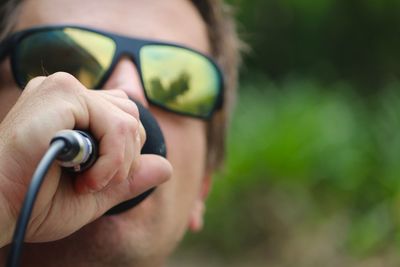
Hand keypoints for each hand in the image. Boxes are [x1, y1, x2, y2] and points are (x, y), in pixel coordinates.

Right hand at [0, 72, 171, 246]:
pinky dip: (113, 158)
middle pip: (131, 115)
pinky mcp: (62, 93)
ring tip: (90, 182)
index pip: (124, 118)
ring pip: (128, 118)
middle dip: (126, 158)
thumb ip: (129, 178)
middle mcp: (68, 94)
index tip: (96, 182)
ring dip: (119, 161)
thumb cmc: (35, 202)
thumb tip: (167, 168)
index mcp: (72, 111)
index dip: (124, 155)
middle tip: (95, 184)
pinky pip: (117, 123)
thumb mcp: (95, 194)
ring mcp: (64, 89)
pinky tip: (87, 178)